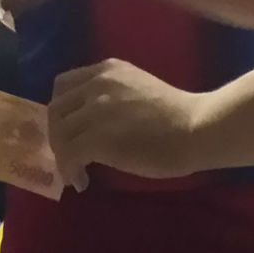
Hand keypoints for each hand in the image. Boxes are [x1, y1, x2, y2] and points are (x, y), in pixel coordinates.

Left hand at [48, 59, 204, 188]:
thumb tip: (88, 123)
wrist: (197, 129)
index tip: (69, 128)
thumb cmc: (177, 115)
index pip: (63, 84)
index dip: (61, 110)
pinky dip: (70, 171)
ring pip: (59, 134)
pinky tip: (82, 182)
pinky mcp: (98, 137)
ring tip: (76, 172)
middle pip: (56, 109)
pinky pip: (69, 155)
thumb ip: (112, 95)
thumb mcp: (137, 89)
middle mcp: (97, 83)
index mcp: (108, 70)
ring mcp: (96, 110)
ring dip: (62, 156)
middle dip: (58, 135)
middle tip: (69, 155)